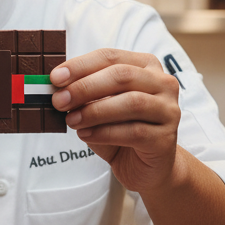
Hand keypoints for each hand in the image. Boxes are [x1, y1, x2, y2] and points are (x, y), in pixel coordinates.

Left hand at [49, 49, 180, 193]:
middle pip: (122, 76)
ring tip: (71, 120)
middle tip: (59, 101)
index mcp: (145, 66)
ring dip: (95, 111)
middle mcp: (162, 84)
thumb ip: (85, 95)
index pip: (111, 57)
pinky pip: (134, 131)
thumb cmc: (122, 131)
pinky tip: (86, 135)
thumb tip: (57, 89)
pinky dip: (105, 132)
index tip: (55, 78)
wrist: (146, 167)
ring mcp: (168, 110)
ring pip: (132, 102)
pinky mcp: (165, 138)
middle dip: (85, 87)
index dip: (81, 65)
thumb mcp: (100, 107)